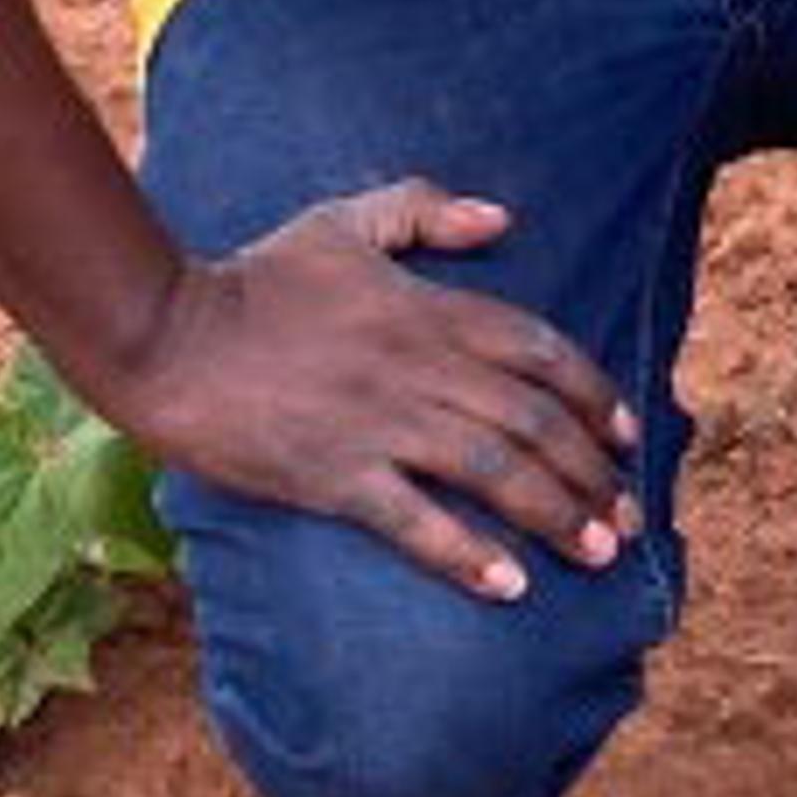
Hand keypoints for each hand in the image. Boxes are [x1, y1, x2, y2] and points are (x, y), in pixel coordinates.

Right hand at [118, 177, 642, 601]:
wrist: (169, 335)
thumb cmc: (256, 278)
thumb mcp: (342, 222)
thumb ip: (424, 210)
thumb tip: (504, 218)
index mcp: (426, 309)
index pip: (536, 350)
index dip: (592, 393)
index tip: (626, 433)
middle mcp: (417, 368)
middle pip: (529, 421)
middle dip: (590, 472)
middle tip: (627, 517)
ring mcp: (378, 424)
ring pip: (491, 472)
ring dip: (554, 514)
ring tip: (595, 552)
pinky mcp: (334, 476)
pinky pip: (415, 523)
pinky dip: (466, 555)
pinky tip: (508, 586)